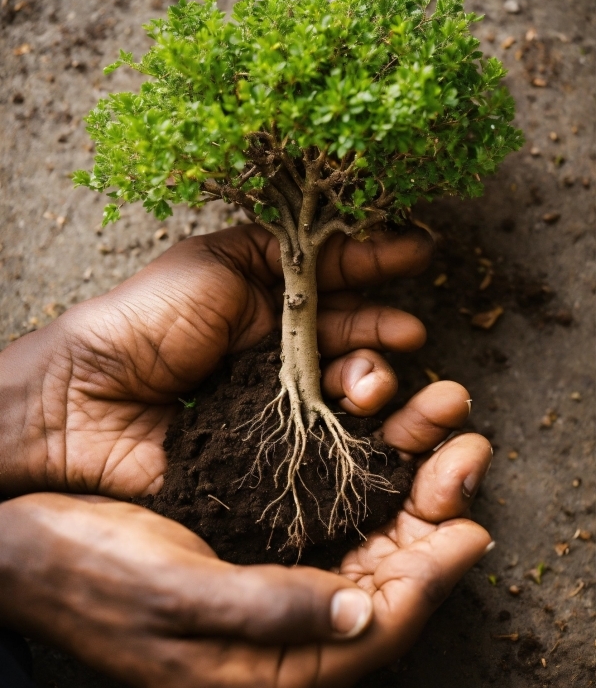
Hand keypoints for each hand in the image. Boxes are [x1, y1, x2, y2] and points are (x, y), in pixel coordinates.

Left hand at [0, 222, 437, 496]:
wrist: (87, 399)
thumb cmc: (146, 319)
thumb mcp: (215, 261)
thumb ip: (279, 249)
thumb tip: (341, 238)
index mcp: (262, 300)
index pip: (333, 281)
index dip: (375, 267)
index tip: (418, 257)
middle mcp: (275, 349)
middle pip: (347, 338)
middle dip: (383, 332)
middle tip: (409, 334)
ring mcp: (273, 401)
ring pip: (341, 389)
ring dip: (372, 378)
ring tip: (378, 382)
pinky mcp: (266, 449)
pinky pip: (321, 438)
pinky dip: (351, 429)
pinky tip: (369, 417)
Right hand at [0, 419, 490, 687]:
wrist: (26, 544)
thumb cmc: (90, 569)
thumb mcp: (175, 595)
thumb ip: (271, 614)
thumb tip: (364, 618)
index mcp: (260, 676)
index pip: (371, 635)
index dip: (429, 581)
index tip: (472, 527)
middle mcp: (276, 648)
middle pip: (380, 592)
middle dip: (430, 532)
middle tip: (468, 465)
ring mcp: (269, 605)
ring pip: (363, 560)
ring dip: (407, 509)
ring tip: (444, 455)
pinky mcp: (257, 563)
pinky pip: (332, 540)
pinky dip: (367, 504)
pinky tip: (387, 464)